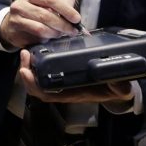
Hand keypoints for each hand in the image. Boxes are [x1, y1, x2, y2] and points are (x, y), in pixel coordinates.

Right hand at [0, 0, 80, 47]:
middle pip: (46, 15)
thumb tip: (74, 13)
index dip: (66, 9)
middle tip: (72, 30)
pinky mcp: (16, 31)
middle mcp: (20, 4)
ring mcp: (16, 18)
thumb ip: (61, 3)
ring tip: (61, 34)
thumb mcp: (45, 4)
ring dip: (55, 33)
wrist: (10, 24)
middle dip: (63, 24)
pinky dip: (46, 38)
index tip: (76, 18)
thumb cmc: (31, 13)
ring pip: (41, 28)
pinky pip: (35, 36)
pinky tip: (50, 37)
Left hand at [18, 49, 134, 103]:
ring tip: (26, 52)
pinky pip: (44, 72)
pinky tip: (35, 51)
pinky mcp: (63, 74)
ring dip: (29, 67)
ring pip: (38, 79)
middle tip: (24, 55)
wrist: (117, 87)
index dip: (34, 85)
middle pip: (37, 87)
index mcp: (72, 93)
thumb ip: (119, 87)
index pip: (47, 94)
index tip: (26, 71)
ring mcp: (61, 83)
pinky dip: (37, 63)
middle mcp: (63, 90)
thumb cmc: (115, 88)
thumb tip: (117, 81)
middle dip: (26, 73)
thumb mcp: (120, 88)